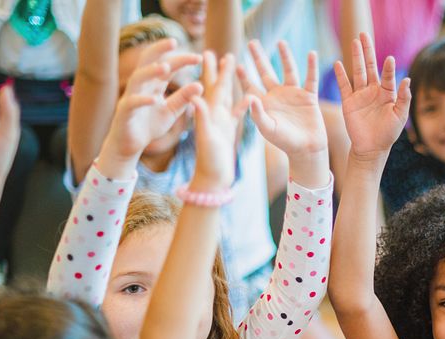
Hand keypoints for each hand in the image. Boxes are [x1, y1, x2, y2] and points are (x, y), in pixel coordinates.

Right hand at [107, 39, 202, 161]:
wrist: (130, 145)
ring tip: (165, 68)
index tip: (199, 57)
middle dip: (159, 50)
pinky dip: (142, 99)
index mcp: (153, 84)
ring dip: (150, 71)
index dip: (181, 60)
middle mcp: (141, 86)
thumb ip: (183, 99)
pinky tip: (154, 99)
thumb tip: (201, 84)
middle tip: (174, 42)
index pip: (167, 66)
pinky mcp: (124, 112)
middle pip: (147, 61)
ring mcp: (131, 97)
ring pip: (138, 78)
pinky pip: (132, 102)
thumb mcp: (171, 112)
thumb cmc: (149, 126)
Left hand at [191, 51, 242, 188]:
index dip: (212, 70)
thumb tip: (195, 95)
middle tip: (222, 53)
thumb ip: (201, 118)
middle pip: (219, 87)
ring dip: (231, 82)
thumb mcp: (206, 138)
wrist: (212, 181)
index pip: (211, 86)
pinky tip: (249, 96)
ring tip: (235, 67)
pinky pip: (237, 112)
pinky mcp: (229, 132)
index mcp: (210, 114)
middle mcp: (215, 116)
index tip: (210, 52)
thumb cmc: (209, 163)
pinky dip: (243, 103)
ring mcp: (222, 123)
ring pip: (228, 97)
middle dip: (220, 70)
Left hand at [238, 40, 326, 155]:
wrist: (306, 149)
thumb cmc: (284, 142)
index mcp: (264, 104)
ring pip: (288, 70)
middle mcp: (277, 96)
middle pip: (266, 72)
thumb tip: (249, 97)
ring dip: (285, 56)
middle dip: (259, 58)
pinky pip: (310, 78)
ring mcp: (293, 94)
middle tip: (251, 42)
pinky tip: (312, 54)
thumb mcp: (268, 129)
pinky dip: (312, 67)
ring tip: (281, 42)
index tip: (235, 64)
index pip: (250, 86)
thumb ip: (257, 114)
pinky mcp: (309, 96)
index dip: (243, 76)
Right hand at [334, 32, 409, 159]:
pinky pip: (344, 86)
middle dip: (367, 50)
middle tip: (364, 34)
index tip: (389, 59)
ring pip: (357, 72)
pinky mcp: (349, 102)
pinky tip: (338, 63)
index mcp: (387, 93)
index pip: (388, 76)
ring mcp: (360, 95)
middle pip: (369, 66)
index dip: (388, 68)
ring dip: (355, 57)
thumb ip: (404, 98)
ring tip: (354, 41)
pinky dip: (341, 75)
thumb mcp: (400, 116)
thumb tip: (407, 80)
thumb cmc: (388, 133)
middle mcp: (373, 91)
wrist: (372, 148)